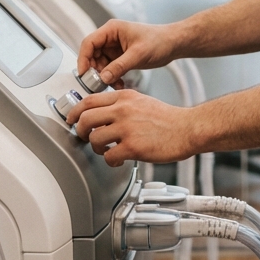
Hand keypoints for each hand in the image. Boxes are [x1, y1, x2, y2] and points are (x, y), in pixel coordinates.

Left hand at [66, 88, 196, 165]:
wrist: (188, 129)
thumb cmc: (168, 119)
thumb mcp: (142, 101)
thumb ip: (121, 105)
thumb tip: (101, 115)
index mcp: (124, 97)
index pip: (89, 100)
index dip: (75, 111)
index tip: (72, 119)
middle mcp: (123, 110)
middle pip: (86, 118)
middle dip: (80, 131)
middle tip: (84, 137)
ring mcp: (127, 128)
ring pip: (94, 139)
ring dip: (96, 148)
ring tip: (106, 150)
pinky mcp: (133, 146)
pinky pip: (108, 156)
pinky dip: (110, 162)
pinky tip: (119, 161)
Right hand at [77, 20, 178, 83]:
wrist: (173, 44)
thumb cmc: (159, 40)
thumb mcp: (138, 54)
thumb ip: (119, 66)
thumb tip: (103, 77)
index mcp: (112, 30)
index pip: (89, 43)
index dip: (83, 58)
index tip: (83, 74)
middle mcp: (111, 38)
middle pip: (91, 55)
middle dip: (94, 70)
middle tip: (97, 84)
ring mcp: (115, 48)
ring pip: (99, 64)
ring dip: (103, 76)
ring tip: (112, 85)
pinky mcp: (120, 57)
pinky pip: (109, 69)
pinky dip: (111, 77)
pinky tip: (119, 84)